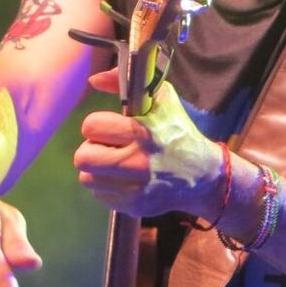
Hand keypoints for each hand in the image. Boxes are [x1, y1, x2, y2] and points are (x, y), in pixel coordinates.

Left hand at [75, 73, 223, 218]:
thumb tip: (94, 80)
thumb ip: (124, 82)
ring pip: (87, 178)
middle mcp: (138, 162)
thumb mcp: (161, 99)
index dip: (98, 125)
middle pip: (83, 157)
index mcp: (142, 132)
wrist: (203, 174)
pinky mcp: (134, 207)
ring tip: (115, 163)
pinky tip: (125, 178)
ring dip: (97, 170)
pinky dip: (108, 186)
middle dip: (92, 150)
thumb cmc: (178, 131)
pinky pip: (100, 195)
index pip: (91, 127)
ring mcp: (136, 188)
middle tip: (107, 147)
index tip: (110, 128)